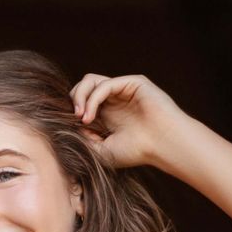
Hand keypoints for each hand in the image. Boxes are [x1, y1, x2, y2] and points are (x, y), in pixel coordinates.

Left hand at [70, 70, 190, 173]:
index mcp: (107, 113)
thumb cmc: (138, 151)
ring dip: (79, 97)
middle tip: (74, 121)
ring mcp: (122, 89)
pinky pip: (104, 85)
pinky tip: (89, 116)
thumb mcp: (102, 151)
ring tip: (80, 117)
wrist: (163, 146)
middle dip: (72, 101)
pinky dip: (92, 99)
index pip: (80, 101)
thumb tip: (67, 128)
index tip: (68, 127)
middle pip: (82, 87)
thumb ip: (84, 139)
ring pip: (90, 80)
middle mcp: (113, 99)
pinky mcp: (132, 82)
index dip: (70, 110)